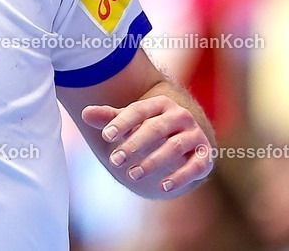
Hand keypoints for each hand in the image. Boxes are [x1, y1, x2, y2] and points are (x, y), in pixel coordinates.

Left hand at [83, 96, 212, 195]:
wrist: (184, 141)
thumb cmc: (148, 128)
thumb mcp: (129, 122)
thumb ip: (109, 118)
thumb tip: (85, 113)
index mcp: (161, 103)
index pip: (139, 110)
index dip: (122, 122)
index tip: (105, 136)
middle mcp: (181, 115)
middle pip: (156, 128)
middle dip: (134, 144)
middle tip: (114, 160)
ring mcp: (195, 134)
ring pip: (173, 147)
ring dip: (152, 162)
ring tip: (132, 175)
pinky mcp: (205, 155)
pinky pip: (195, 166)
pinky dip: (180, 177)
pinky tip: (163, 186)